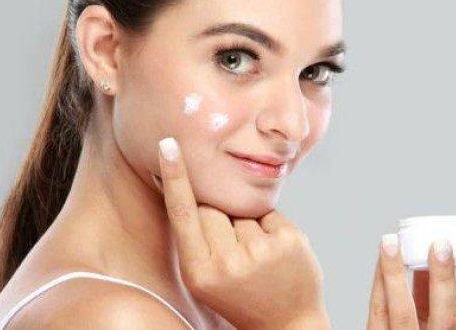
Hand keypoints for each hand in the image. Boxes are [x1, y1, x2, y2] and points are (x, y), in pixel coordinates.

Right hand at [157, 137, 329, 329]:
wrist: (285, 324)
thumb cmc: (238, 294)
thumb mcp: (205, 275)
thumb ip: (196, 236)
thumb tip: (189, 181)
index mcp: (198, 271)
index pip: (182, 213)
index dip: (174, 177)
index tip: (167, 144)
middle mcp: (227, 263)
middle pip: (212, 206)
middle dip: (219, 217)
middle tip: (233, 252)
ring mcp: (260, 252)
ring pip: (241, 209)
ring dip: (246, 225)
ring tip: (256, 259)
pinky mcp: (288, 241)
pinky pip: (268, 212)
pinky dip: (270, 227)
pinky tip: (274, 254)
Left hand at [367, 234, 455, 328]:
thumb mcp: (438, 326)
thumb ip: (434, 301)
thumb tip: (430, 263)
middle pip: (444, 315)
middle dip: (443, 278)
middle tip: (440, 242)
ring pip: (402, 312)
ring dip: (395, 274)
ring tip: (390, 241)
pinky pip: (377, 312)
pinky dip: (379, 284)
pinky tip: (380, 260)